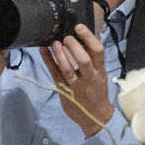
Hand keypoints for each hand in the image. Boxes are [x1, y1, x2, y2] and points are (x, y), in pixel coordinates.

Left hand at [40, 21, 111, 135]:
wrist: (95, 116)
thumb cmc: (97, 93)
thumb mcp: (100, 74)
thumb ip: (93, 59)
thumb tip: (84, 40)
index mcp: (100, 71)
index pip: (98, 51)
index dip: (89, 37)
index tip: (80, 28)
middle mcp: (89, 77)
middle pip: (83, 59)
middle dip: (73, 45)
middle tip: (67, 38)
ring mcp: (76, 85)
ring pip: (68, 68)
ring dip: (60, 53)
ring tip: (55, 43)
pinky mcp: (64, 90)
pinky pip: (55, 74)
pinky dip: (48, 61)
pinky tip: (44, 51)